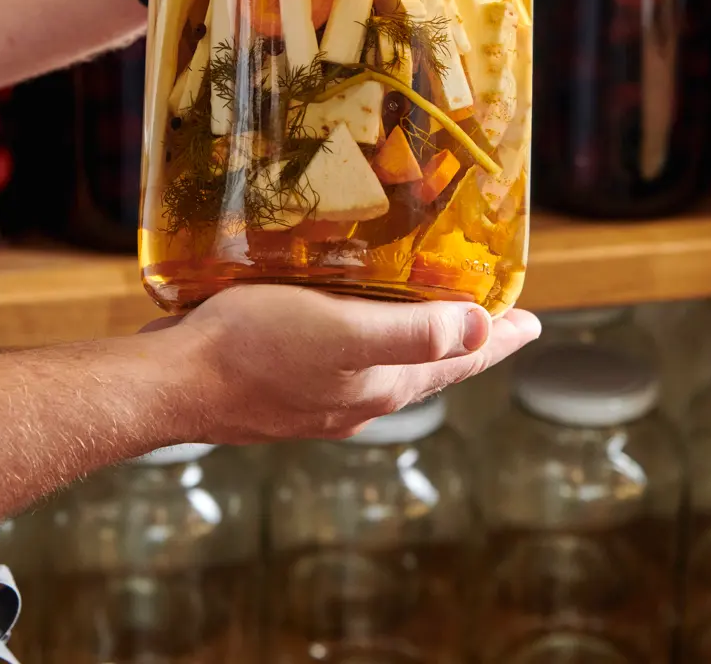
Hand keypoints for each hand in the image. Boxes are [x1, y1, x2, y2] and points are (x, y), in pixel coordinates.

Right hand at [151, 284, 540, 443]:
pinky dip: (373, 337)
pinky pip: (350, 359)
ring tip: (434, 312)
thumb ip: (413, 334)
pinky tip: (354, 318)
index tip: (533, 321)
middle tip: (493, 314)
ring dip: (422, 339)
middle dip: (467, 340)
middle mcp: (360, 398)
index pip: (461, 361)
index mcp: (383, 384)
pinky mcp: (288, 385)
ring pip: (391, 365)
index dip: (499, 339)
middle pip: (432, 366)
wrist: (177, 382)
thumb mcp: (344, 332)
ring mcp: (323, 397)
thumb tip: (483, 331)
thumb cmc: (255, 348)